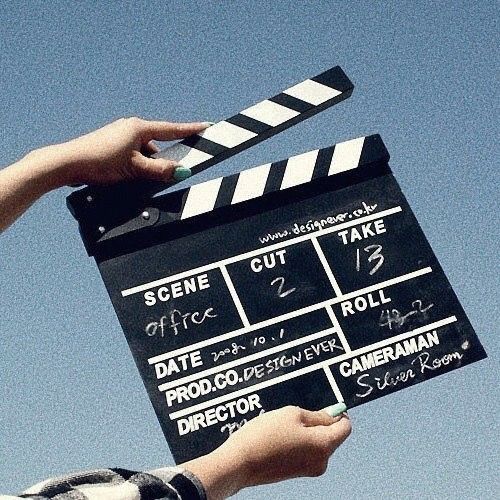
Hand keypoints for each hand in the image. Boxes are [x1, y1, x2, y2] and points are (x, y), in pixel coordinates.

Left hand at [45, 117, 210, 186]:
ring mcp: (119, 136)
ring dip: (147, 165)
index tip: (206, 126)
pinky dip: (136, 165)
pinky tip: (129, 177)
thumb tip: (179, 170)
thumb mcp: (135, 168)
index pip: (171, 129)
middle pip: (157, 145)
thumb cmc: (100, 160)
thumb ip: (159, 170)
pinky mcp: (111, 146)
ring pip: (144, 152)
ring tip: (138, 179)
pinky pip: (133, 155)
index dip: (190, 129)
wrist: (68, 163)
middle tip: (164, 173)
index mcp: (138, 127)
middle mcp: (129, 128)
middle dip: (162, 159)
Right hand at [183, 405, 350, 498]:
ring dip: (306, 432)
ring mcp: (309, 469)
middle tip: (295, 413)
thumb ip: (317, 415)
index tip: (322, 405)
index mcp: (324, 445)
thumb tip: (334, 415)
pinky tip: (278, 437)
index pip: (345, 427)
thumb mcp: (292, 414)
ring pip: (317, 443)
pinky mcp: (296, 472)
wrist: (240, 462)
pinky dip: (298, 442)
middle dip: (319, 422)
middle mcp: (321, 461)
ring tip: (283, 425)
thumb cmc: (265, 435)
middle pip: (332, 436)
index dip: (337, 412)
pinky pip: (305, 452)